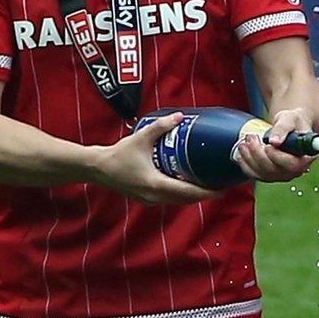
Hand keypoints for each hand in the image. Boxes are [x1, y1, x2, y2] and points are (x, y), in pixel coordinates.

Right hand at [91, 114, 220, 205]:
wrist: (96, 168)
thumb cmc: (118, 154)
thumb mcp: (141, 138)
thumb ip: (161, 126)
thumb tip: (180, 116)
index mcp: (156, 184)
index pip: (188, 192)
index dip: (207, 192)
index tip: (222, 190)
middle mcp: (154, 196)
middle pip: (186, 200)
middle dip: (204, 195)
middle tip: (221, 187)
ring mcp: (150, 200)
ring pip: (178, 202)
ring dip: (193, 196)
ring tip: (209, 187)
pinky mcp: (146, 199)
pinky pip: (169, 200)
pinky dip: (181, 196)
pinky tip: (189, 186)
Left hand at [236, 108, 315, 182]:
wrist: (289, 127)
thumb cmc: (293, 122)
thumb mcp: (291, 119)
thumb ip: (283, 128)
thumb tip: (275, 141)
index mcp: (306, 157)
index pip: (292, 165)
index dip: (277, 157)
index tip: (268, 145)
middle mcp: (296, 170)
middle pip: (274, 170)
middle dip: (258, 153)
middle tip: (251, 137)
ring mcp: (282, 175)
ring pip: (262, 173)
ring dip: (249, 157)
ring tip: (245, 140)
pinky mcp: (270, 175)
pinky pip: (254, 174)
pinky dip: (244, 163)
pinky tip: (242, 152)